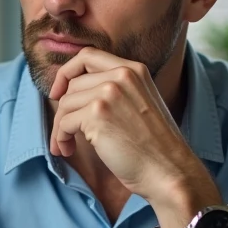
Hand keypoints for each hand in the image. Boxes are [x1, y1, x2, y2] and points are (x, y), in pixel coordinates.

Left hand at [48, 48, 204, 204]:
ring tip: (65, 145)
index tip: (59, 93)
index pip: (87, 56)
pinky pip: (64, 122)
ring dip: (59, 127)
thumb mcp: (138, 103)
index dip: (67, 73)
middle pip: (72, 84)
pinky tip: (68, 150)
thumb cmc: (152, 146)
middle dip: (62, 110)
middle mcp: (121, 75)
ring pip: (65, 103)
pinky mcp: (97, 114)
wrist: (168, 170)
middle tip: (62, 131)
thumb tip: (70, 91)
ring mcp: (109, 93)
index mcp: (133, 69)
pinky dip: (60, 138)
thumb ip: (113, 90)